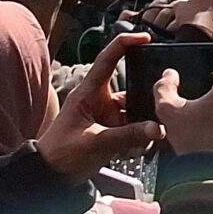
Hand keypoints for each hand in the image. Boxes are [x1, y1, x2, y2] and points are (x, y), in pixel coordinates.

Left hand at [35, 32, 161, 177]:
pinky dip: (139, 141)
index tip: (146, 38)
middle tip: (156, 120)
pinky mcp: (113, 130)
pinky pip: (136, 129)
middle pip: (132, 92)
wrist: (53, 175)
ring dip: (142, 129)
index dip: (125, 44)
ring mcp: (108, 116)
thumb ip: (129, 135)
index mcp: (89, 93)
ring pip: (137, 114)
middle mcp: (101, 101)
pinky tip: (132, 152)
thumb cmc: (63, 153)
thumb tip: (159, 128)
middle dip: (145, 107)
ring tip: (139, 145)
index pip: (108, 60)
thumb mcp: (96, 143)